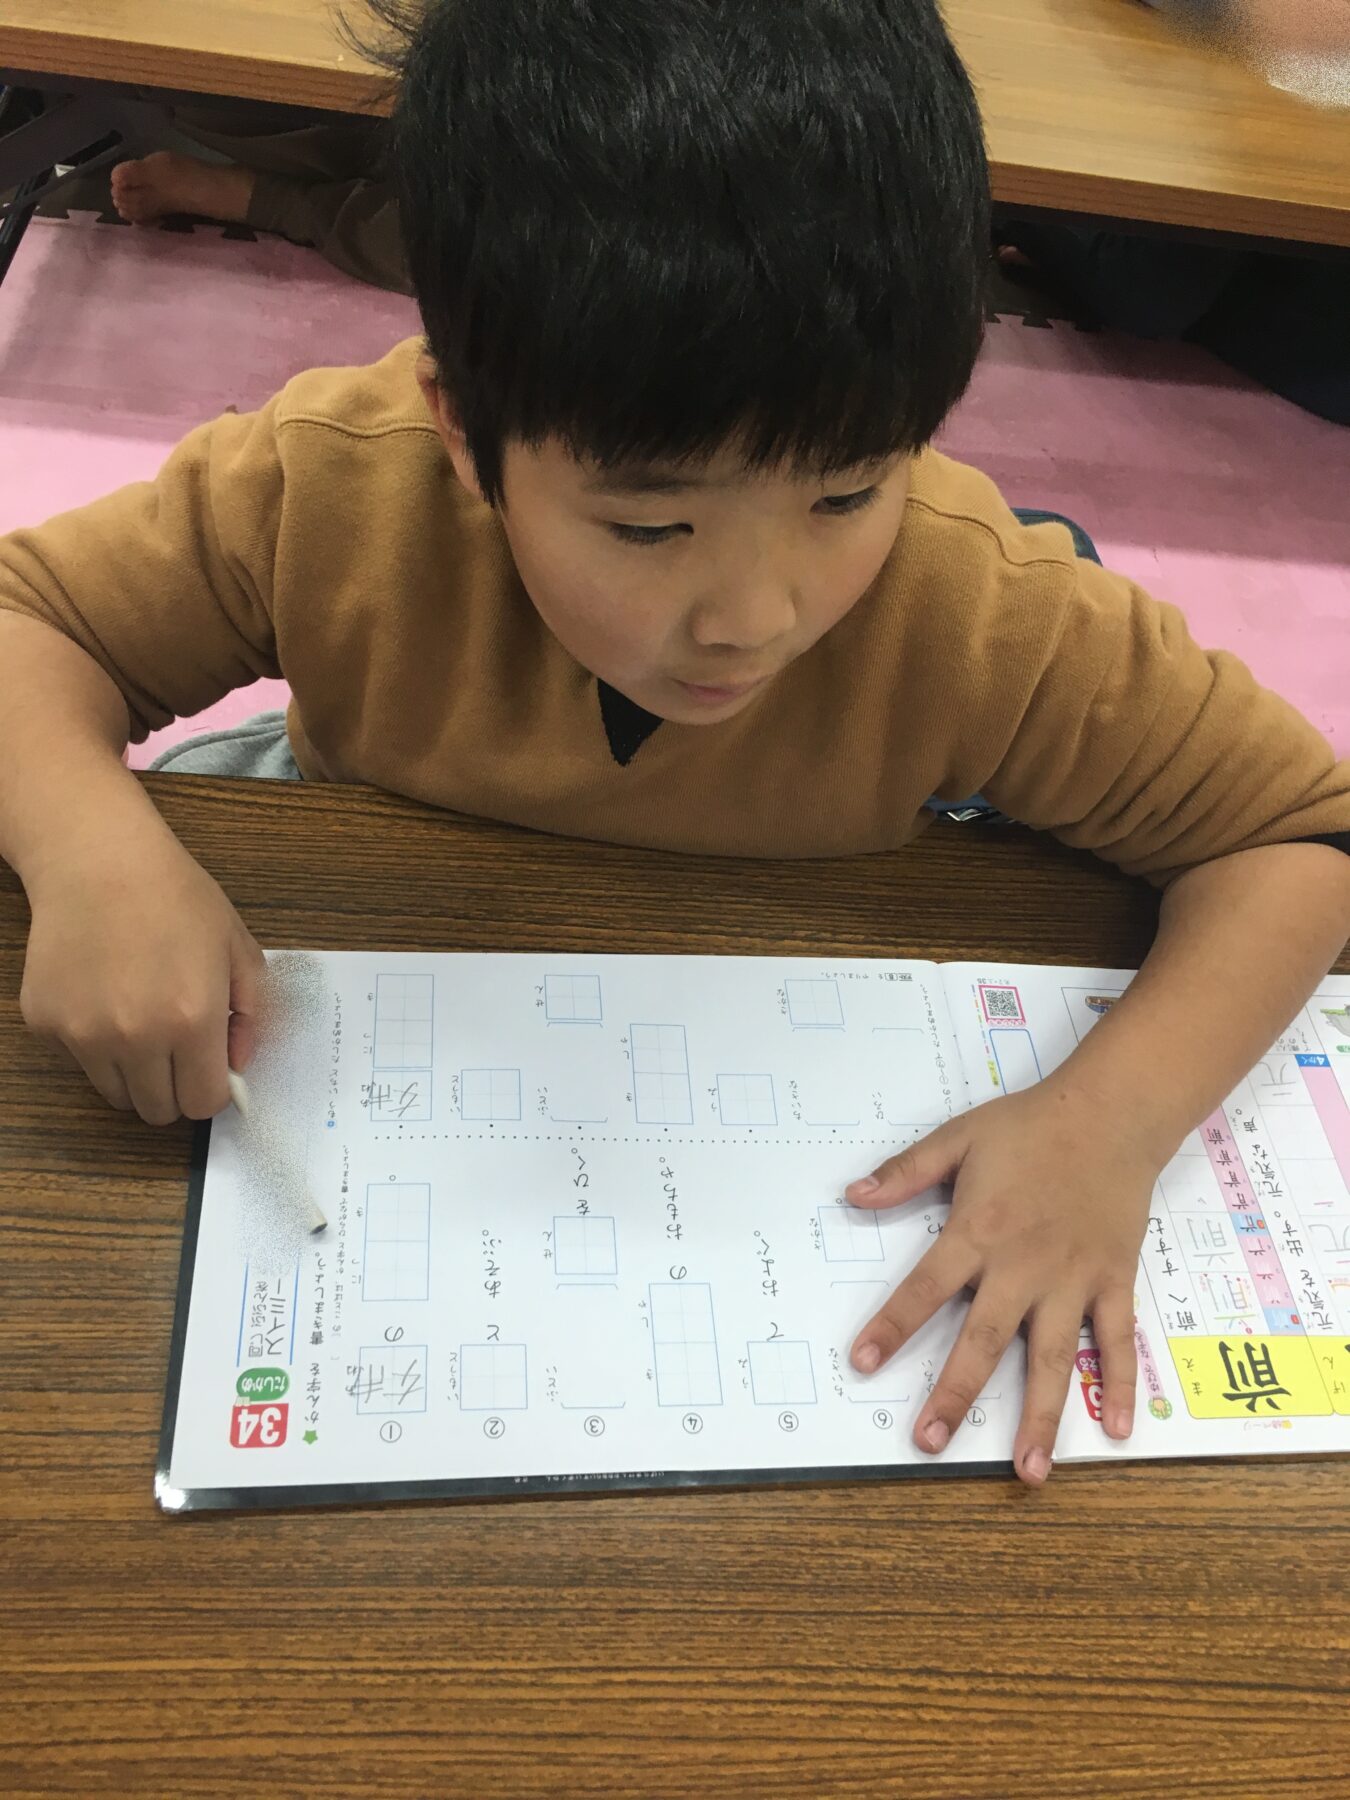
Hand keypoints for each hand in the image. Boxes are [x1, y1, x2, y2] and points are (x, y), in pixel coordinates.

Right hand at [19, 824, 265, 1123]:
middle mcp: (136, 1036)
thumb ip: (251, 1015)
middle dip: (174, 1088)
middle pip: (158, 1110)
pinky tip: (103, 994)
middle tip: (177, 1051)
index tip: (210, 1069)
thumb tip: (238, 1065)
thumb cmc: (176, 898)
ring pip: (116, 1094)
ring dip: (134, 1074)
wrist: (100, 860)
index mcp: (192, 1020)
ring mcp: (84, 1033)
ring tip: (140, 1022)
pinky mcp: (47, 1023)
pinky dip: (93, 1043)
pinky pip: (78, 1060)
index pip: (203, 1103)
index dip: (212, 1090)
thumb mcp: (237, 947)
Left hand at [845, 1086, 1157, 1485]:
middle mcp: (1024, 1267)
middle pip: (984, 1340)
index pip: (924, 1288)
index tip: (862, 1362)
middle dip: (955, 1394)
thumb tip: (853, 1195)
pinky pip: (1118, 1342)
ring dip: (1040, 1417)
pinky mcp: (1114, 1281)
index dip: (892, 1326)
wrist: (1111, 1113)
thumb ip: (906, 1171)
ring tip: (1027, 1473)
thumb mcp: (958, 1137)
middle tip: (928, 1443)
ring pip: (1054, 1359)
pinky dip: (1122, 1385)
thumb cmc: (1030, 1126)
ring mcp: (1073, 1280)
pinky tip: (1116, 1431)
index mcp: (979, 1232)